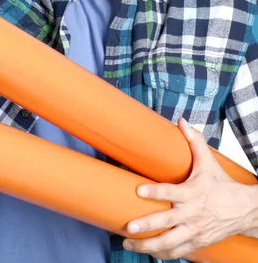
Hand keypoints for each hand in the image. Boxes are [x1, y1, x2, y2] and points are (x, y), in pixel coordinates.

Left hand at [122, 117, 253, 259]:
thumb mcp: (209, 162)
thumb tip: (182, 121)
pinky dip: (161, 254)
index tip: (138, 190)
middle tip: (128, 227)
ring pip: (169, 243)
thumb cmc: (221, 184)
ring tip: (128, 243)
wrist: (244, 211)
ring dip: (147, 246)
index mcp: (192, 192)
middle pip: (166, 222)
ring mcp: (194, 231)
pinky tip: (146, 252)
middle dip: (146, 225)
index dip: (155, 192)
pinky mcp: (197, 243)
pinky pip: (177, 252)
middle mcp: (192, 214)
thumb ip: (194, 141)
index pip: (170, 192)